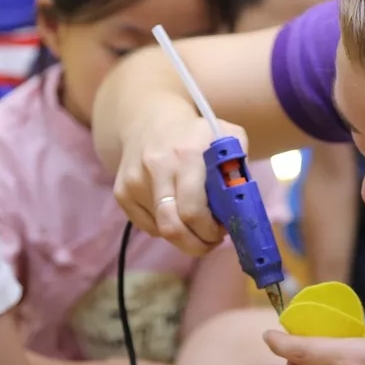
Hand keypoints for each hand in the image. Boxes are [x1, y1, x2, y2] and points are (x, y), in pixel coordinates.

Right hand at [114, 113, 247, 255]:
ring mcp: (134, 181)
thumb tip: (242, 208)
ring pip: (161, 231)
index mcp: (187, 155)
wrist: (149, 119)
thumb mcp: (227, 137)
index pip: (194, 211)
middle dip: (197, 245)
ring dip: (183, 237)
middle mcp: (157, 168)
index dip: (210, 231)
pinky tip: (175, 212)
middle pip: (173, 228)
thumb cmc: (197, 134)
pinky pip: (147, 227)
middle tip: (210, 242)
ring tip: (196, 224)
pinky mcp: (122, 192)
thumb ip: (240, 169)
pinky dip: (165, 228)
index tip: (222, 231)